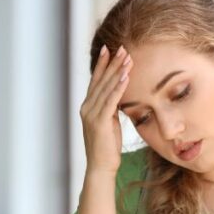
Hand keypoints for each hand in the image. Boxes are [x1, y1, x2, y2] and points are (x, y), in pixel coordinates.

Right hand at [81, 45, 132, 175]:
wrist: (101, 166)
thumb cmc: (107, 146)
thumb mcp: (109, 123)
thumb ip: (110, 108)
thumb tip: (118, 96)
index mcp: (88, 106)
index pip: (96, 81)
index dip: (102, 64)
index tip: (109, 49)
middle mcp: (87, 107)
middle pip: (101, 80)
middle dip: (112, 63)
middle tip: (122, 47)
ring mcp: (91, 114)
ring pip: (106, 87)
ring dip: (118, 71)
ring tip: (127, 57)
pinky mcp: (99, 122)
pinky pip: (111, 101)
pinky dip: (119, 87)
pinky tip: (126, 77)